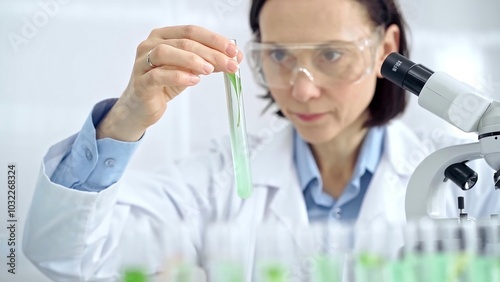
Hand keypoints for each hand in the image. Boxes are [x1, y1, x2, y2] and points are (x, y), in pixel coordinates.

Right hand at [96, 25, 242, 140]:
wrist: (142, 106)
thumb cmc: (164, 84)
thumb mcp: (190, 70)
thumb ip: (209, 62)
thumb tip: (235, 58)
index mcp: (163, 36)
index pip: (191, 31)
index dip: (214, 39)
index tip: (233, 50)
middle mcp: (150, 44)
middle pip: (183, 42)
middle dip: (210, 52)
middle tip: (230, 64)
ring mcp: (142, 62)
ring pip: (166, 53)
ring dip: (192, 60)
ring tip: (210, 70)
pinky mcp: (141, 82)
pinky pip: (158, 75)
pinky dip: (178, 76)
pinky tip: (193, 80)